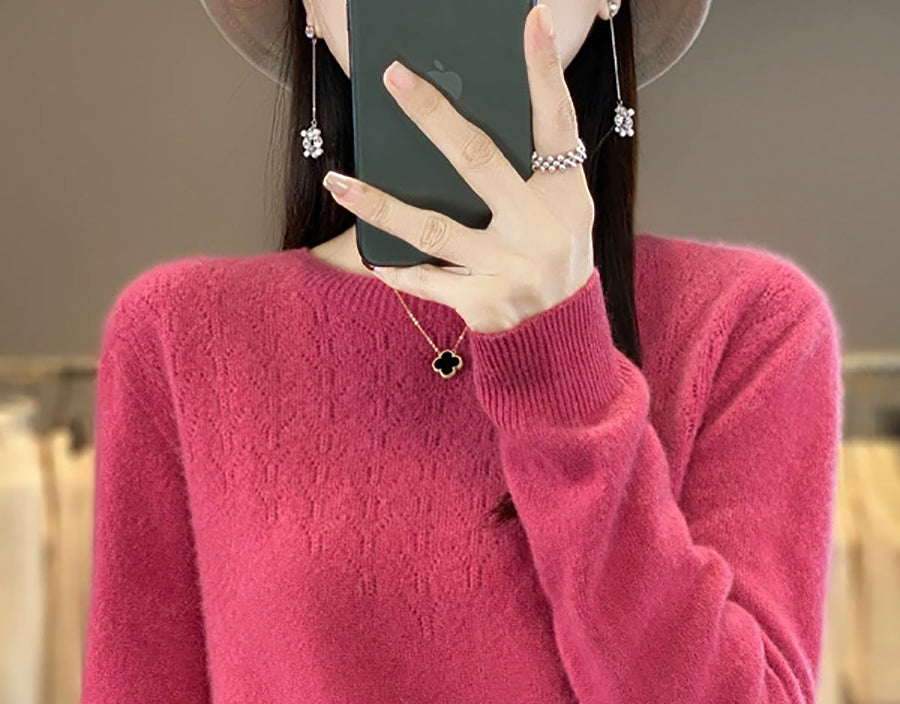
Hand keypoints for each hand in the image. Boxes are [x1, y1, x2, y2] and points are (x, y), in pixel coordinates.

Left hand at [322, 3, 594, 333]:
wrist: (560, 340)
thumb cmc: (551, 259)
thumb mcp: (560, 211)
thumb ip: (527, 171)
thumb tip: (458, 127)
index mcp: (564, 195)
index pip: (556, 122)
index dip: (545, 70)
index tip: (533, 18)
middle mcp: (539, 229)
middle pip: (478, 161)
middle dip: (434, 116)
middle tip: (393, 77)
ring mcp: (510, 270)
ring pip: (434, 229)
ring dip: (381, 205)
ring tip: (339, 183)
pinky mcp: (484, 305)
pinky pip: (428, 281)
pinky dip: (399, 269)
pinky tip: (370, 257)